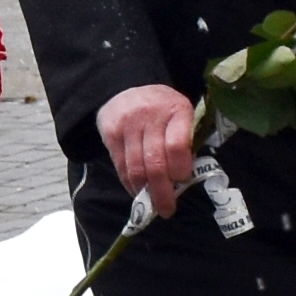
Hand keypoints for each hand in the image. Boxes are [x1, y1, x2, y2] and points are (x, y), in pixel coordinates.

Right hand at [98, 82, 202, 208]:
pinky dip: (129, 183)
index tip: (183, 181)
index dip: (180, 169)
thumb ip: (185, 140)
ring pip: (135, 168)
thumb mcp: (181, 114)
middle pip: (155, 162)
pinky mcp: (110, 133)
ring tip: (152, 204)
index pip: (177, 146)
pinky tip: (137, 190)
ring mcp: (127, 124)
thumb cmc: (162, 107)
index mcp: (176, 110)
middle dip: (162, 192)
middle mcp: (150, 116)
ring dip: (144, 191)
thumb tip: (185, 180)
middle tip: (167, 209)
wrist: (127, 86)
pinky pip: (121, 166)